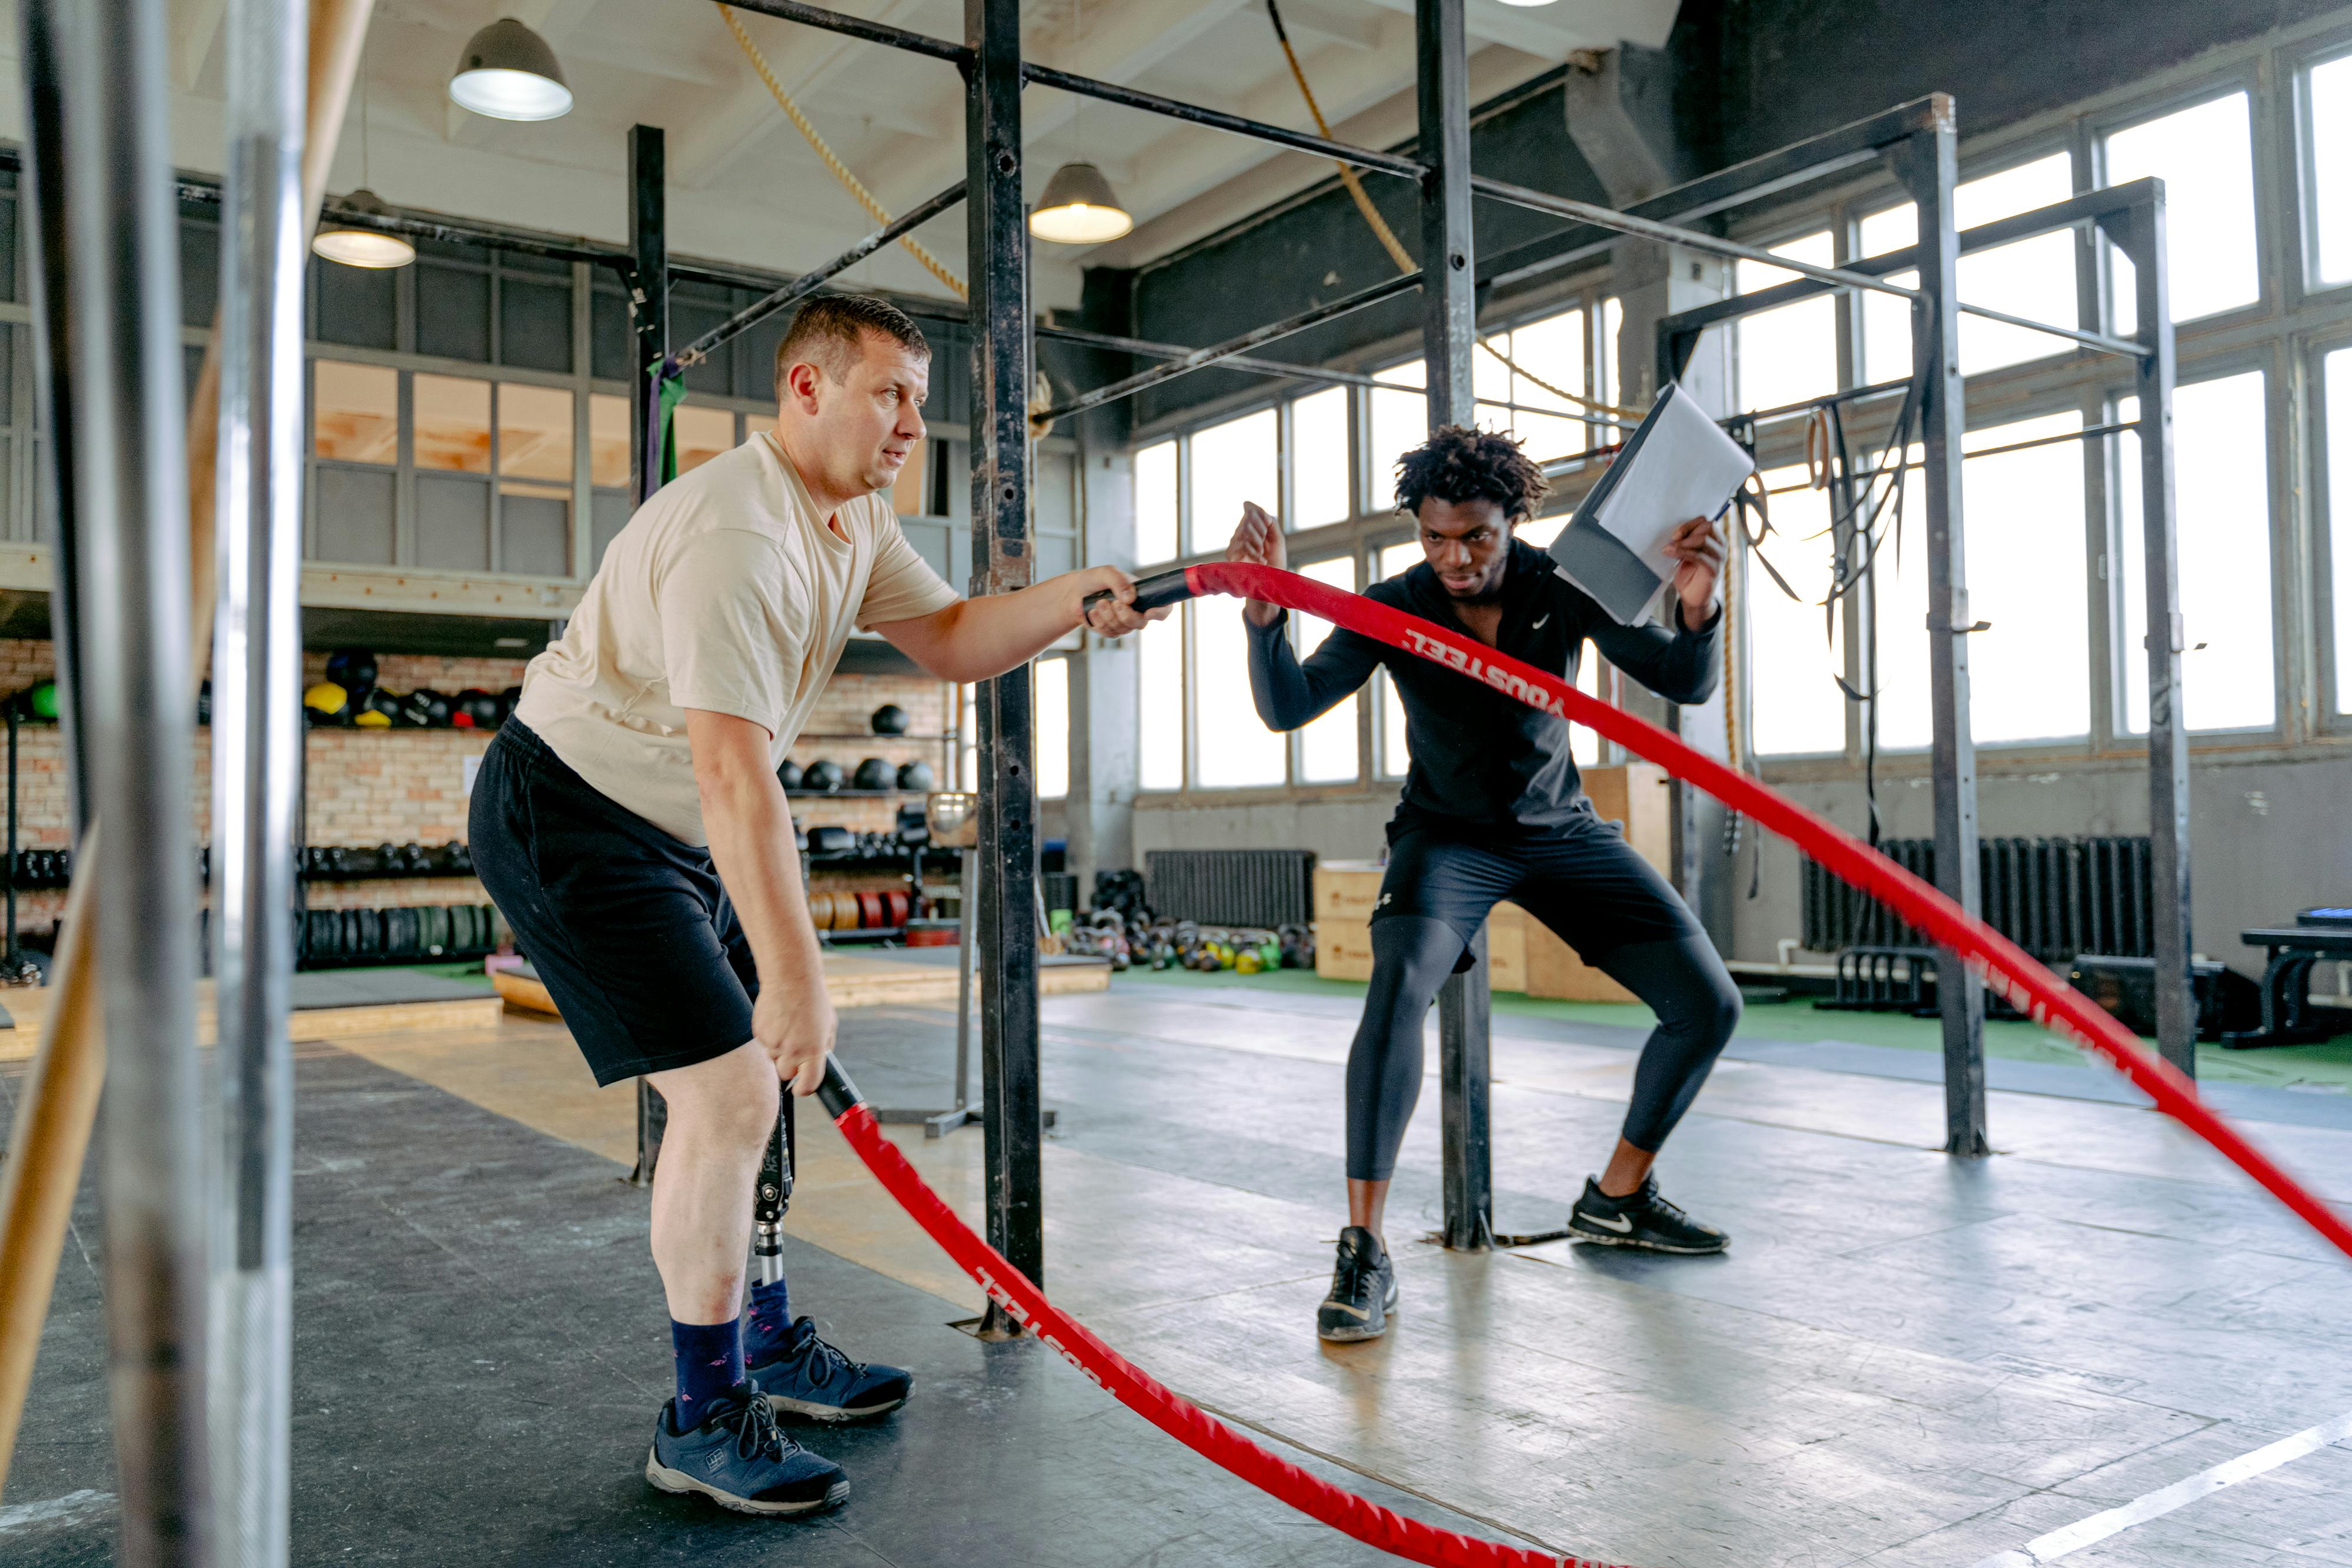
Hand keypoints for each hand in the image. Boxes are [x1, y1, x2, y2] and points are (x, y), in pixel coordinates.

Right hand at [754, 978, 835, 1096]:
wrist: (791, 978)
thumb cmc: (813, 1000)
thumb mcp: (829, 1025)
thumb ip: (824, 1047)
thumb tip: (820, 1063)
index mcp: (814, 1050)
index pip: (808, 1084)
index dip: (804, 1090)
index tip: (801, 1089)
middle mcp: (793, 1050)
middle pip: (786, 1075)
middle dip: (790, 1067)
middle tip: (795, 1050)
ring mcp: (774, 1043)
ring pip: (773, 1059)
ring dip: (779, 1050)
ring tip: (788, 1027)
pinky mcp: (759, 1034)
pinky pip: (764, 1044)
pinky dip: (770, 1037)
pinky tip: (778, 1020)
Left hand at [1071, 565, 1168, 638]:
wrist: (1075, 592)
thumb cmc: (1095, 580)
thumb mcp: (1107, 573)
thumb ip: (1119, 581)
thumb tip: (1130, 599)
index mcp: (1144, 596)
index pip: (1163, 608)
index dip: (1161, 612)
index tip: (1148, 612)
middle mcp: (1137, 611)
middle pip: (1141, 623)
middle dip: (1127, 615)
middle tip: (1115, 603)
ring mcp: (1124, 623)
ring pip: (1123, 629)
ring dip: (1109, 616)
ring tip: (1099, 602)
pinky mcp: (1111, 631)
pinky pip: (1110, 633)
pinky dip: (1100, 622)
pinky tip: (1093, 611)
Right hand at [1227, 501, 1285, 627]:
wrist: (1273, 585)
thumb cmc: (1275, 562)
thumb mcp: (1276, 538)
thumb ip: (1266, 519)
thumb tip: (1247, 504)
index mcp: (1251, 530)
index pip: (1250, 512)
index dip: (1260, 516)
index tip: (1268, 526)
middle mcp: (1240, 535)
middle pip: (1246, 520)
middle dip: (1260, 530)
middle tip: (1265, 546)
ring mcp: (1234, 546)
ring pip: (1242, 531)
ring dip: (1257, 541)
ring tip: (1262, 555)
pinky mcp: (1231, 557)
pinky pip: (1239, 544)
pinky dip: (1252, 551)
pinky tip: (1260, 561)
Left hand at [1663, 515, 1723, 628]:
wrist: (1692, 597)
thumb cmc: (1688, 573)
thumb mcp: (1685, 553)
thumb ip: (1685, 541)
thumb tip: (1674, 531)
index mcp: (1716, 539)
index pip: (1706, 521)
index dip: (1689, 524)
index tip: (1675, 534)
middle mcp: (1721, 546)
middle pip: (1708, 526)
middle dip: (1687, 531)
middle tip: (1673, 539)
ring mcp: (1720, 558)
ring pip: (1703, 539)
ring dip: (1683, 543)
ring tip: (1669, 548)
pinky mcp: (1713, 569)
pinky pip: (1699, 555)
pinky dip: (1682, 552)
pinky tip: (1670, 553)